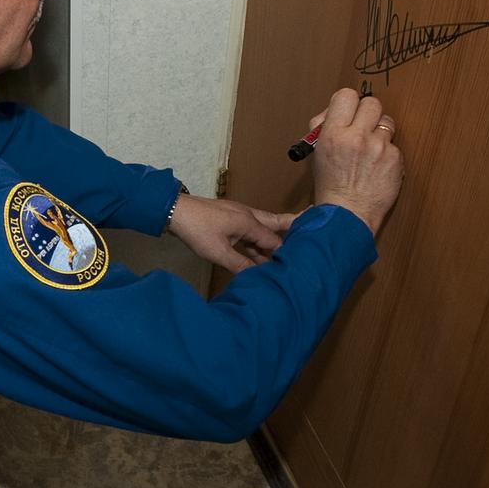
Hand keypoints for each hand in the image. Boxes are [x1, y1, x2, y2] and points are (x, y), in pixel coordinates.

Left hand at [167, 193, 296, 273]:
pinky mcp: (230, 219)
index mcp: (250, 222)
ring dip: (273, 240)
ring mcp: (239, 215)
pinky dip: (257, 241)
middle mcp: (249, 216)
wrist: (175, 211)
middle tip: (313, 233)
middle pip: (277, 224)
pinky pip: (250, 230)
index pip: (275, 241)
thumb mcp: (218, 252)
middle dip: (293, 230)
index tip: (300, 263)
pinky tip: (258, 253)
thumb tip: (259, 277)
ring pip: (263, 228)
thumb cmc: (197, 230)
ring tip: (288, 251)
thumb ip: (240, 265)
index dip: (286, 253)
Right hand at [309, 88, 403, 235]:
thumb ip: (325, 130)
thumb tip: (331, 114)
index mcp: (333, 134)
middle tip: (364, 127)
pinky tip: (378, 167)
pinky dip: (387, 154)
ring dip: (380, 132)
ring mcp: (378, 147)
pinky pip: (394, 145)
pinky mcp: (395, 159)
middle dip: (368, 113)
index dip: (348, 103)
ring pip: (387, 122)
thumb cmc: (330, 188)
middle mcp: (356, 137)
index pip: (345, 96)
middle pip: (371, 102)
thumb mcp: (317, 154)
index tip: (349, 111)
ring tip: (371, 150)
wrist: (347, 215)